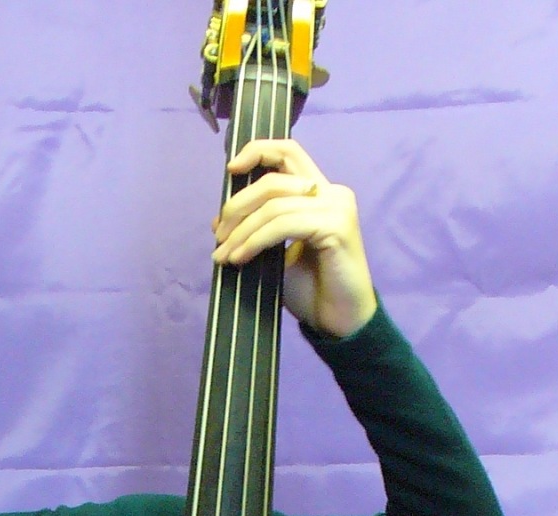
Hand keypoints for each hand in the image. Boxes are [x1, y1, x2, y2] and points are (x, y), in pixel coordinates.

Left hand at [213, 138, 377, 338]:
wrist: (339, 322)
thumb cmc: (312, 291)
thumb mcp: (276, 254)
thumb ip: (256, 230)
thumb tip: (219, 219)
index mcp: (320, 193)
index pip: (289, 152)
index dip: (258, 151)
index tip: (230, 168)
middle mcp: (332, 192)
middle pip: (274, 179)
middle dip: (238, 205)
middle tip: (218, 236)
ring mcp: (336, 207)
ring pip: (274, 205)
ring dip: (242, 231)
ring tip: (225, 256)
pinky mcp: (336, 227)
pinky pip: (284, 225)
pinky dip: (255, 241)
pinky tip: (241, 258)